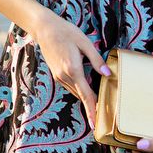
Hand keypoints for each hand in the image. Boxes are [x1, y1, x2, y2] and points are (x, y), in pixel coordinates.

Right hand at [31, 11, 110, 128]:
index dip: (92, 110)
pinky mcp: (57, 74)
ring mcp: (59, 76)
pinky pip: (71, 87)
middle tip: (100, 120)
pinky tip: (87, 91)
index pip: (86, 95)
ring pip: (76, 93)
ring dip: (85, 100)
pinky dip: (80, 92)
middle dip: (91, 108)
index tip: (95, 123)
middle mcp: (64, 76)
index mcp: (73, 70)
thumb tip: (108, 74)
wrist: (44, 28)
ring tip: (96, 108)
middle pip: (81, 97)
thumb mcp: (85, 43)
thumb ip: (97, 61)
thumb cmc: (66, 32)